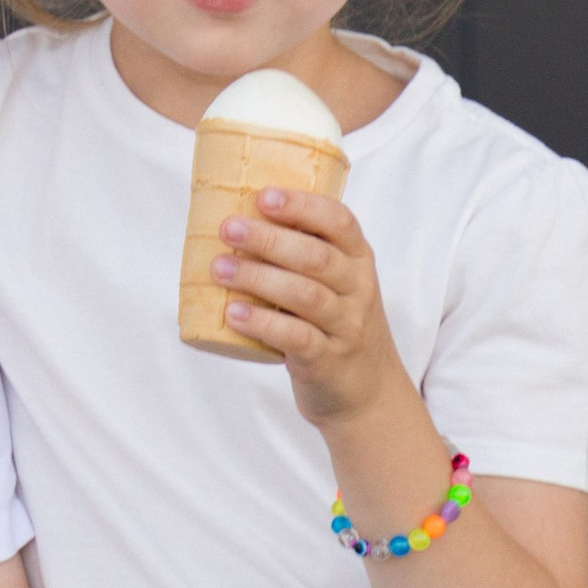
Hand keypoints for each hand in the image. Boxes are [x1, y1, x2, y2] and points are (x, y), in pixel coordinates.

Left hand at [210, 187, 406, 431]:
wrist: (367, 392)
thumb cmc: (335, 324)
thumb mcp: (334, 283)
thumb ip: (301, 254)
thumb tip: (232, 217)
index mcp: (357, 260)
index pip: (340, 222)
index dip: (302, 206)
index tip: (263, 196)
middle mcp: (358, 289)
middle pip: (317, 257)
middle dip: (269, 239)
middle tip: (228, 228)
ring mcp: (346, 326)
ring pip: (306, 295)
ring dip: (258, 278)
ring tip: (219, 269)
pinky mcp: (328, 360)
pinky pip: (298, 338)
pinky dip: (264, 324)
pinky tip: (234, 314)